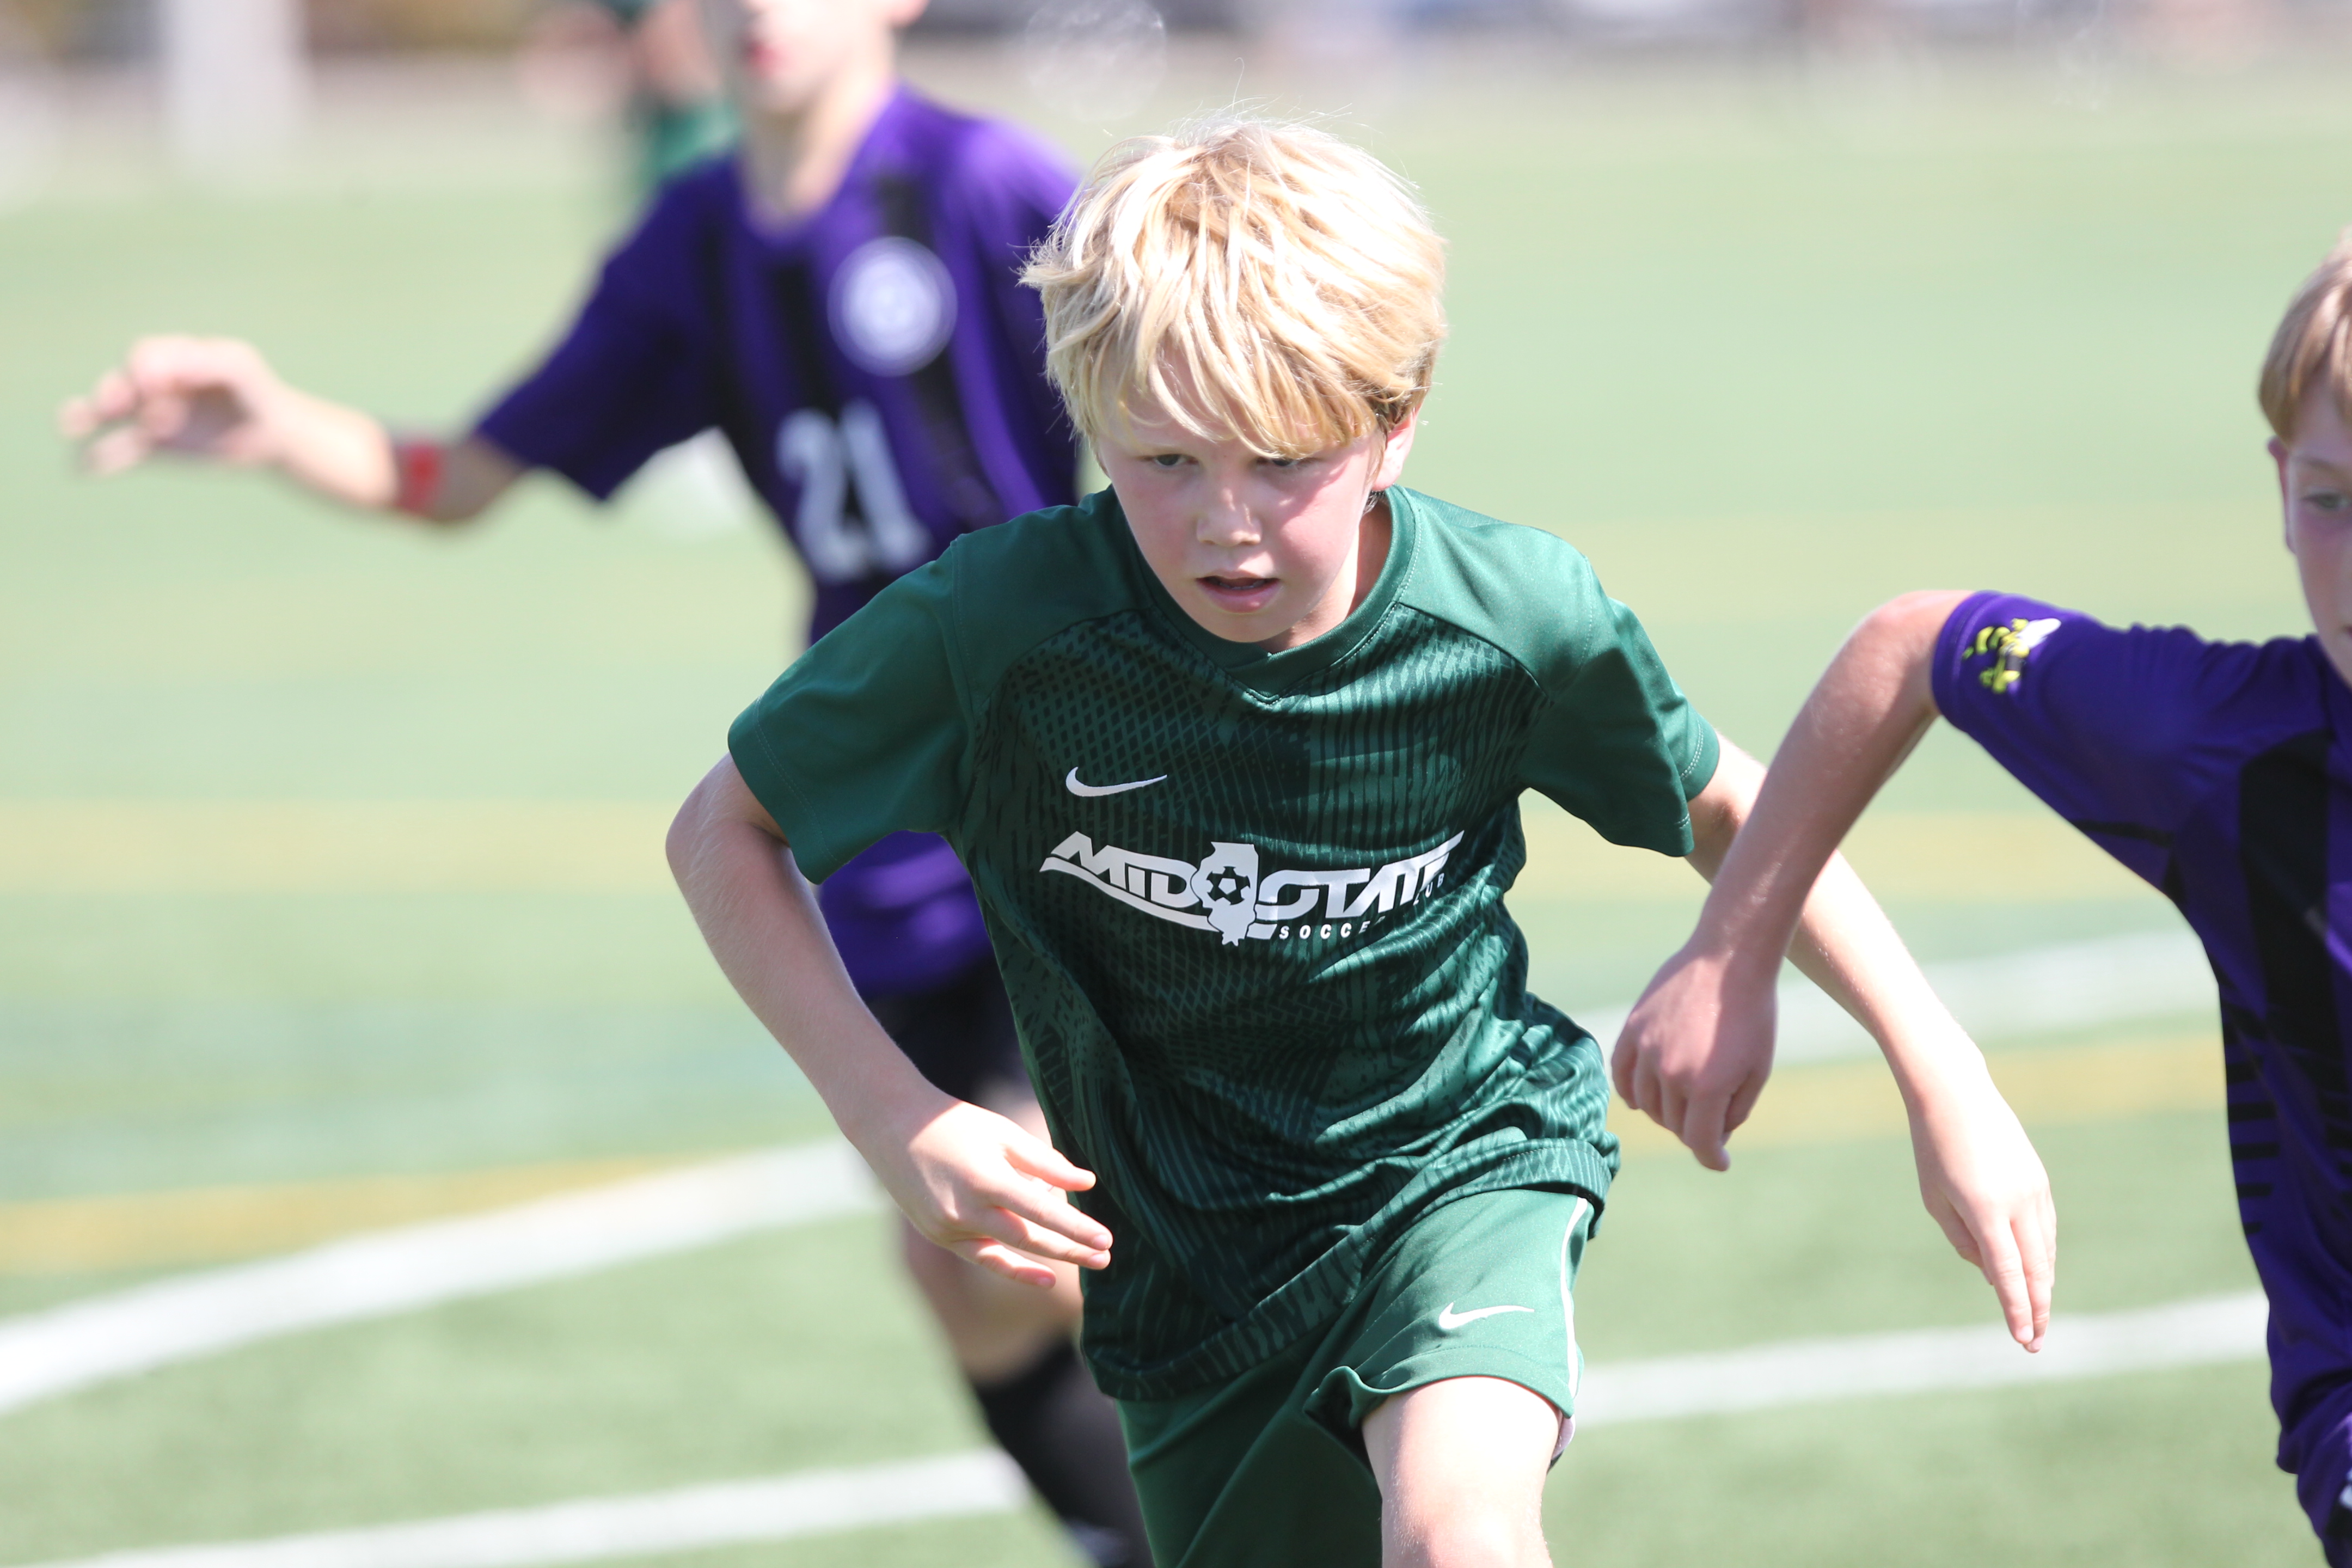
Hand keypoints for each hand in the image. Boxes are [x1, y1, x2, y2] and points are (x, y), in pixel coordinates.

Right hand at [59, 336, 291, 473]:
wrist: (273, 433)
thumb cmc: (256, 392)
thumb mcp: (238, 369)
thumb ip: (206, 362)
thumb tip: (164, 375)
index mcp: (173, 358)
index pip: (146, 356)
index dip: (146, 371)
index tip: (158, 388)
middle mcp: (155, 384)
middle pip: (122, 384)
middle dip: (113, 394)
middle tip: (113, 408)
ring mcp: (152, 415)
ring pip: (111, 417)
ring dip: (87, 419)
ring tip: (70, 426)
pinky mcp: (155, 446)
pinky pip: (124, 451)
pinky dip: (103, 459)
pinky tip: (83, 468)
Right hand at [867, 1095, 1112, 1289]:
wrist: (893, 1128)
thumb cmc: (956, 1125)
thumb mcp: (1004, 1134)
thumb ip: (1045, 1162)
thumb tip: (1086, 1183)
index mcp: (985, 1179)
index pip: (1041, 1211)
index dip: (1075, 1227)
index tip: (1105, 1238)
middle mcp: (965, 1210)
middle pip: (1030, 1238)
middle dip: (1071, 1249)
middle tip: (1106, 1257)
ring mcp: (949, 1228)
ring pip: (1010, 1248)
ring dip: (1051, 1258)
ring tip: (1090, 1262)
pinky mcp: (939, 1236)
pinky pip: (984, 1256)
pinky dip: (1014, 1267)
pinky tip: (1046, 1277)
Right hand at [1612, 942, 1776, 1171]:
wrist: (1730, 959)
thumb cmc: (1753, 1015)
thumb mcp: (1758, 1069)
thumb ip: (1734, 1110)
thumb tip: (1713, 1135)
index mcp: (1707, 1086)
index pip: (1699, 1141)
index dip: (1712, 1157)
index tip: (1720, 1162)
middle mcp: (1671, 1072)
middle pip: (1673, 1124)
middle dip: (1694, 1130)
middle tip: (1710, 1123)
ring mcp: (1647, 1050)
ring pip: (1646, 1103)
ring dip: (1665, 1112)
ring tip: (1683, 1105)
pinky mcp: (1633, 1030)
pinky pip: (1621, 1074)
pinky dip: (1630, 1092)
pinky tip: (1641, 1098)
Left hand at [1903, 1057, 2056, 1350]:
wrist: (1957, 1094)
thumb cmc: (1933, 1149)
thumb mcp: (1935, 1199)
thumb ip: (1963, 1241)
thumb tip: (1991, 1274)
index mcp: (1986, 1210)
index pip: (2007, 1274)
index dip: (2016, 1309)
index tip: (2024, 1339)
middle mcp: (2018, 1203)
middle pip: (2036, 1269)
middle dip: (2038, 1308)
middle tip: (2036, 1341)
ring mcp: (2035, 1190)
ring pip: (2045, 1250)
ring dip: (2042, 1284)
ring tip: (2037, 1314)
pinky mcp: (2040, 1180)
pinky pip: (2045, 1228)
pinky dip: (2042, 1254)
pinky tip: (2037, 1272)